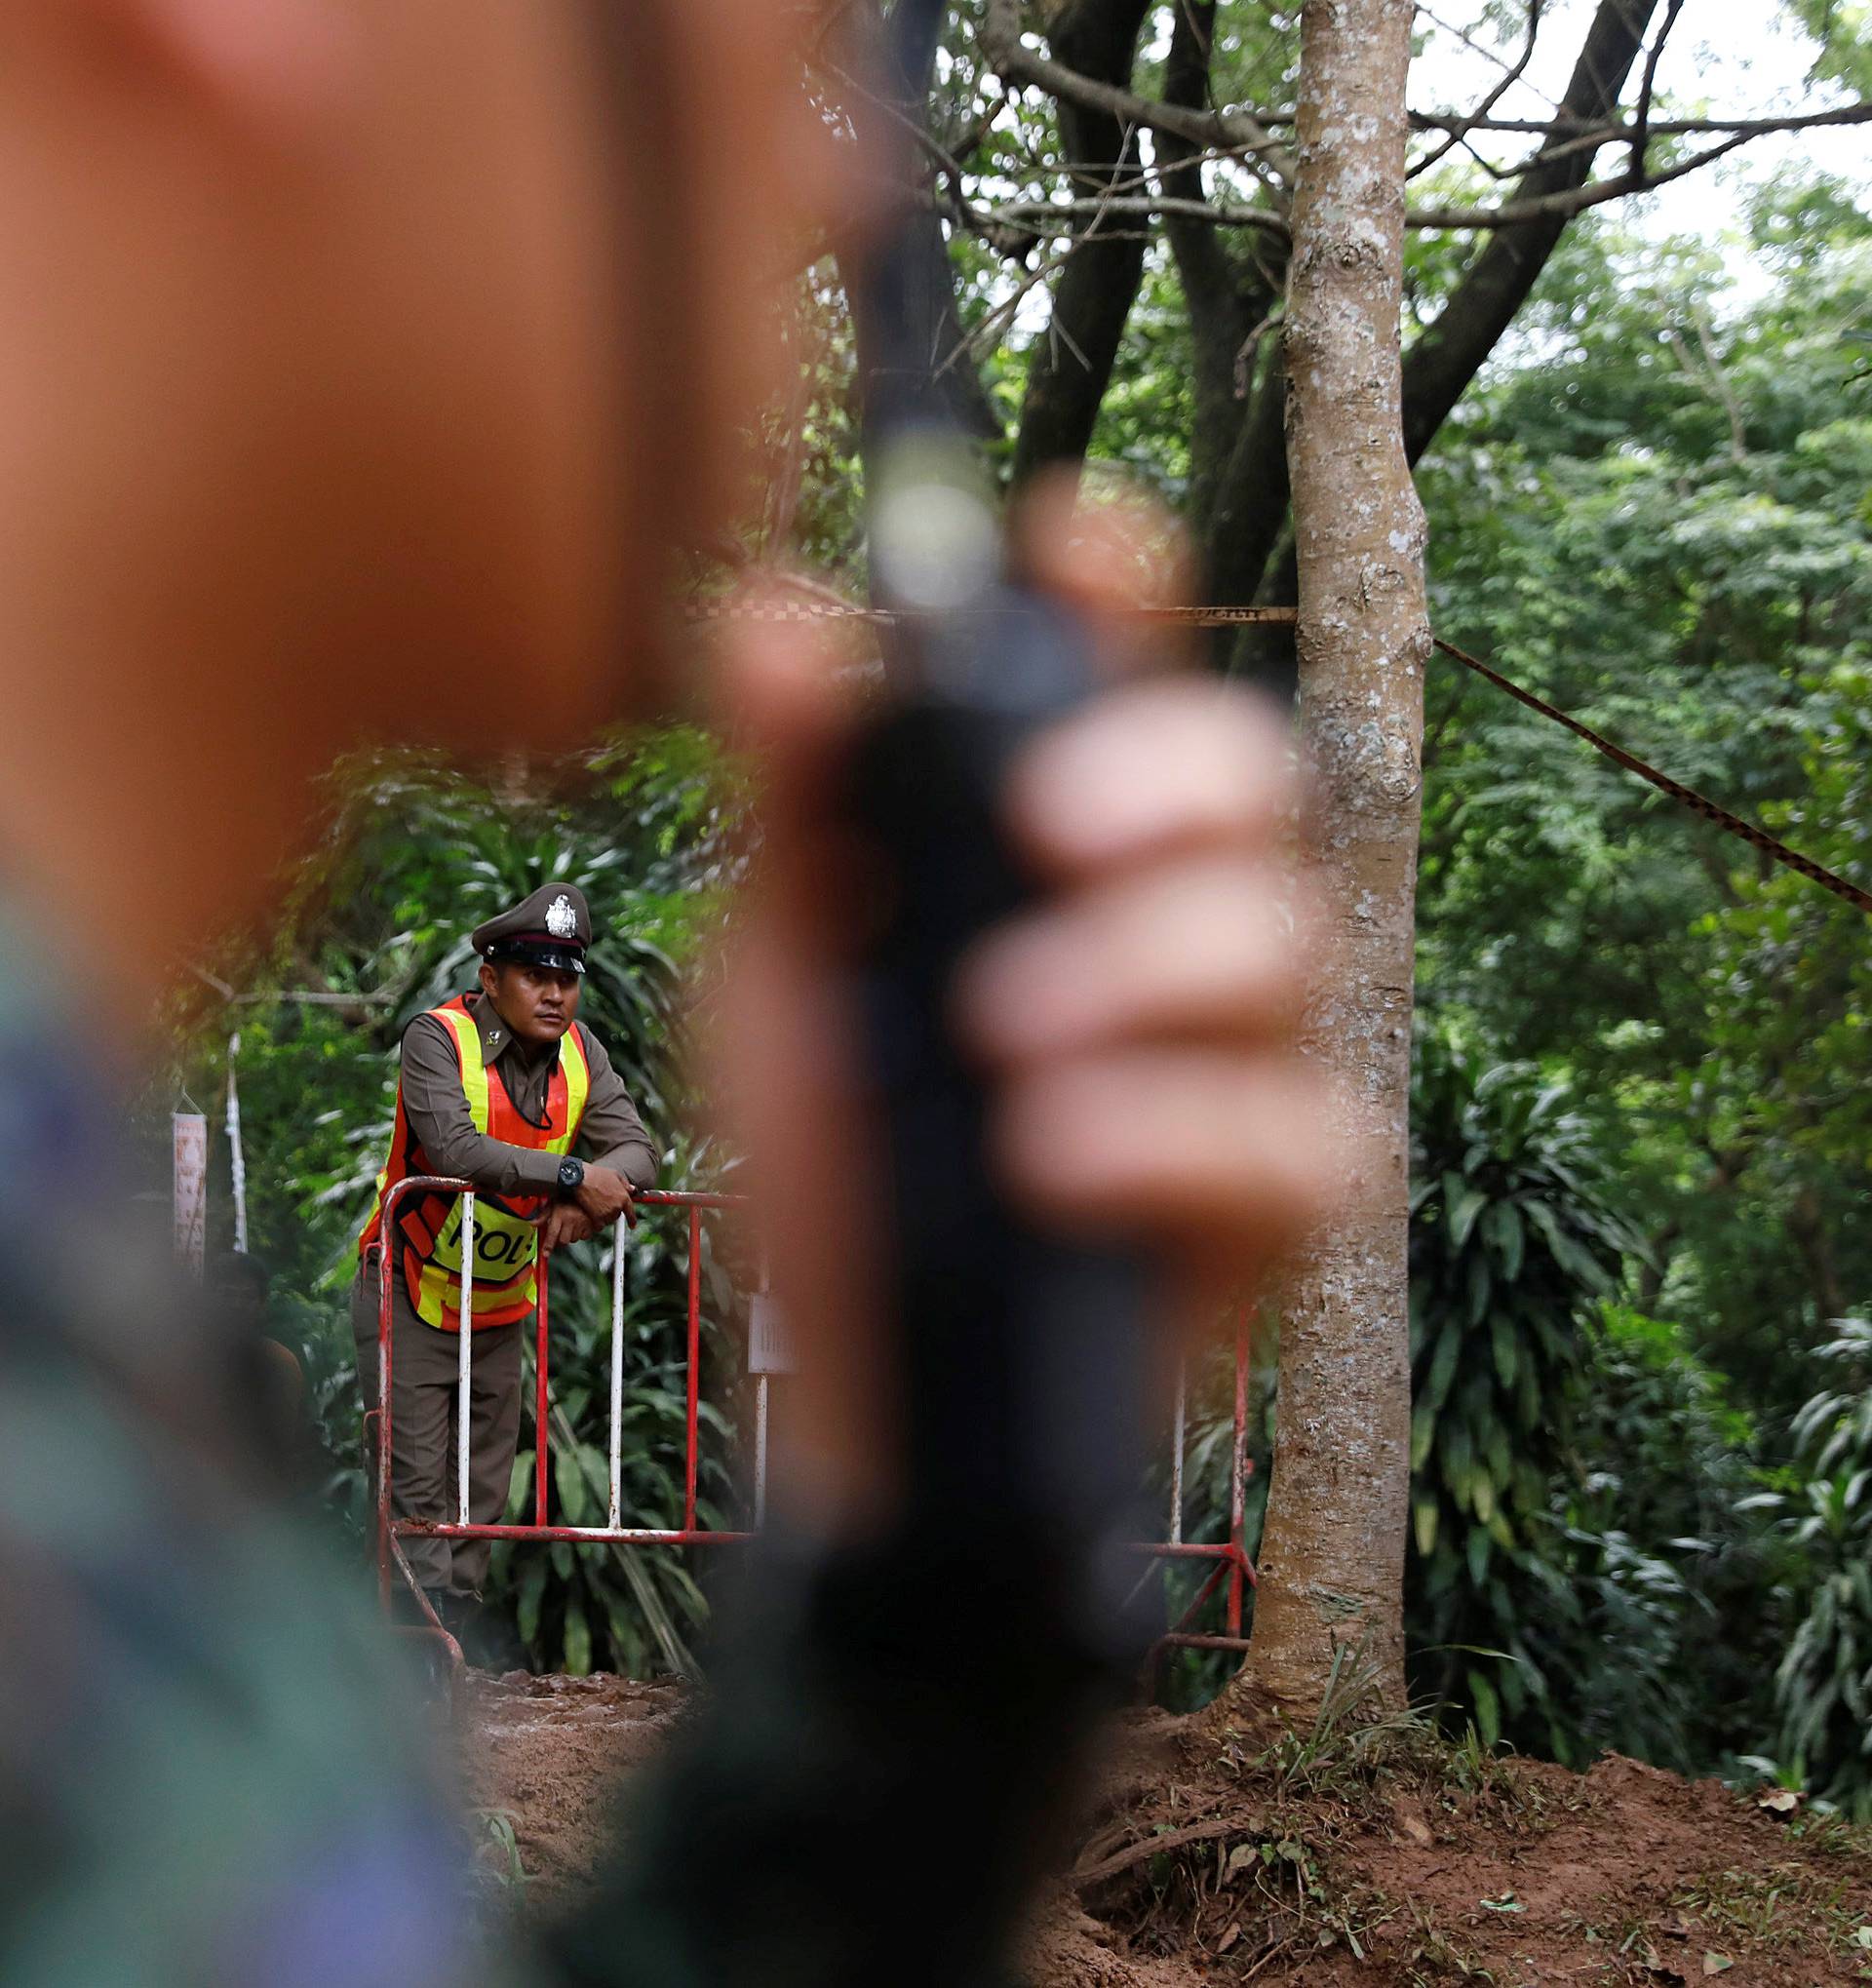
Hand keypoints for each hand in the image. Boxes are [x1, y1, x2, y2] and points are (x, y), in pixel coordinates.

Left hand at [536, 1202, 597, 1252]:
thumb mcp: (554, 1203)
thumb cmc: (569, 1196)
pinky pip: (584, 1237)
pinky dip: (581, 1234)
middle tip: (561, 1229)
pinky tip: (580, 1225)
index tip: (545, 1254)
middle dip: (560, 1238)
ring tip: (571, 1224)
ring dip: (571, 1235)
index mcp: (560, 1214)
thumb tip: (533, 1223)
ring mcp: (582, 1223)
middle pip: (563, 1240)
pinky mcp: (591, 1226)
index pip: (552, 1234)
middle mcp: (571, 1220)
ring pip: (573, 1239)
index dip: (548, 1246)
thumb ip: (543, 1215)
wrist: (587, 1191)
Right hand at [572, 1165, 635, 1229]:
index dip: (632, 1220)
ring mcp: (607, 1214)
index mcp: (623, 1197)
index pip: (631, 1212)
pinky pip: (598, 1225)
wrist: (579, 1179)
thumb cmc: (595, 1175)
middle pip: (616, 1215)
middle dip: (611, 1211)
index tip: (632, 1224)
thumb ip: (625, 1184)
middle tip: (602, 1202)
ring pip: (607, 1220)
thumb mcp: (614, 1175)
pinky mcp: (597, 1219)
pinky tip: (591, 1211)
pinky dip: (595, 1221)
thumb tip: (632, 1190)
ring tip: (595, 1204)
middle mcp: (617, 1207)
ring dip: (603, 1216)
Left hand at [709, 481, 1331, 1519]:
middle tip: (1046, 828)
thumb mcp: (779, 970)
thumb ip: (790, 809)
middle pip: (1248, 775)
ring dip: (1146, 969)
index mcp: (1039, 840)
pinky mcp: (1266, 1196)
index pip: (1112, 674)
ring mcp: (1228, 1055)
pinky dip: (1176, 1135)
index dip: (1115, 588)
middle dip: (1164, 779)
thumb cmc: (831, 1146)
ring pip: (1284, 940)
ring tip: (1004, 1039)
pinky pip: (1298, 1134)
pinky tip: (1050, 1160)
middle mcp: (1157, 918)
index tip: (1067, 536)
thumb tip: (761, 614)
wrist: (854, 1372)